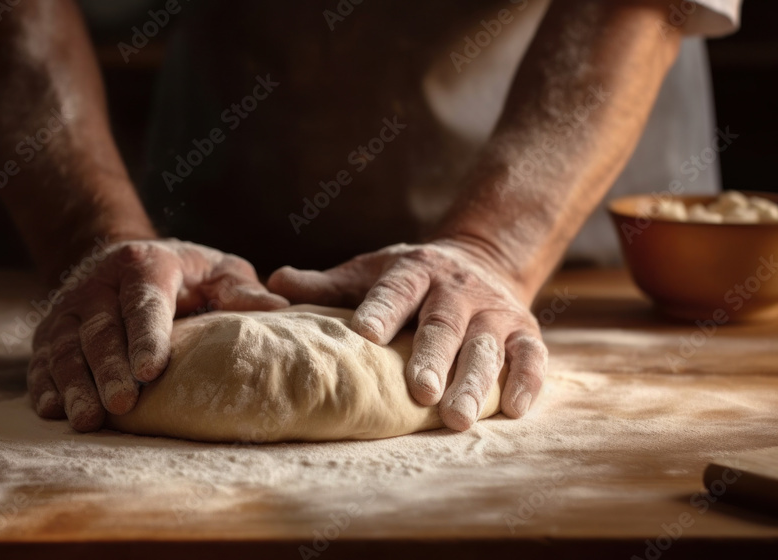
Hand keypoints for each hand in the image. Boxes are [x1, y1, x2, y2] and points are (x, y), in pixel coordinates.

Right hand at [29, 238, 288, 430]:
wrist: (120, 258)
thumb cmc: (184, 274)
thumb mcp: (216, 270)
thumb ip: (240, 291)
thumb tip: (280, 308)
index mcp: (144, 265)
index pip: (144, 303)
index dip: (147, 336)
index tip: (151, 371)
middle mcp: (98, 285)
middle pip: (101, 331)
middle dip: (109, 369)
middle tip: (122, 405)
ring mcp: (68, 309)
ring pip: (66, 349)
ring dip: (75, 386)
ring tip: (87, 420)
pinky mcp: (48, 332)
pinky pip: (42, 360)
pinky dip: (45, 387)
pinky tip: (52, 412)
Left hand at [267, 240, 546, 430]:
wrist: (479, 258)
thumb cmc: (410, 278)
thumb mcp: (370, 271)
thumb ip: (327, 285)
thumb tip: (274, 284)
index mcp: (414, 271)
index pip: (395, 291)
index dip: (381, 310)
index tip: (365, 334)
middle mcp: (456, 290)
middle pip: (443, 325)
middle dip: (432, 359)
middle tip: (419, 392)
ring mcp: (494, 311)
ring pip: (486, 347)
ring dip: (474, 382)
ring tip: (458, 419)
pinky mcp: (524, 331)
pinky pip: (531, 357)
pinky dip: (527, 382)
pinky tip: (515, 411)